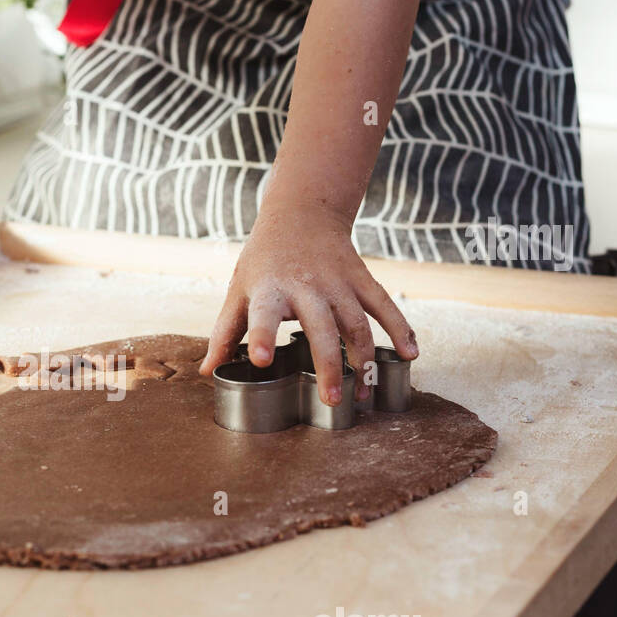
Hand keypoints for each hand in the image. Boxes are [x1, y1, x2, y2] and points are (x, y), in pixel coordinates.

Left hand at [199, 221, 418, 405]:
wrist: (301, 215)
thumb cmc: (263, 263)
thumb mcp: (238, 292)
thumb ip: (225, 334)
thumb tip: (206, 372)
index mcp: (269, 290)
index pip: (263, 315)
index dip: (261, 336)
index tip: (259, 359)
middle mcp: (306, 286)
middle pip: (321, 328)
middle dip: (329, 365)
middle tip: (332, 401)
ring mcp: (338, 283)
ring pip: (357, 323)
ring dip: (363, 359)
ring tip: (362, 395)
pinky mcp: (362, 279)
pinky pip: (384, 306)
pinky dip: (401, 329)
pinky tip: (410, 355)